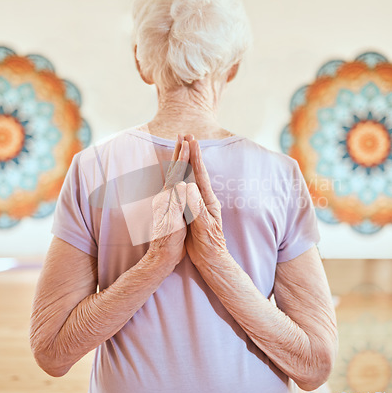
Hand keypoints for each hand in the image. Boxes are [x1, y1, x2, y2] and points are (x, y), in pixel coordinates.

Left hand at [148, 135, 188, 266]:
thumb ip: (177, 203)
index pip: (177, 172)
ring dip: (178, 159)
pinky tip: (180, 171)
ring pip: (173, 174)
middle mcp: (165, 196)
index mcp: (168, 198)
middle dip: (178, 151)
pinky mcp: (169, 206)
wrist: (161, 255)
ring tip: (181, 146)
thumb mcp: (174, 223)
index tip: (188, 142)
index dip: (183, 157)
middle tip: (182, 134)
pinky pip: (175, 182)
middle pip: (173, 168)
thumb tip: (182, 185)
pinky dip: (178, 171)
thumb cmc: (169, 241)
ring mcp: (166, 200)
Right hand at [184, 136, 228, 267]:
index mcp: (206, 200)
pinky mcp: (192, 209)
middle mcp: (202, 198)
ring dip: (187, 160)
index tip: (191, 140)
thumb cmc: (208, 244)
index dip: (194, 157)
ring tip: (184, 146)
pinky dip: (182, 175)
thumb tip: (188, 187)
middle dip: (191, 152)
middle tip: (187, 134)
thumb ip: (196, 208)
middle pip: (195, 170)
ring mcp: (198, 203)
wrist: (210, 258)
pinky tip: (180, 171)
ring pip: (191, 176)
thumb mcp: (203, 226)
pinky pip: (185, 187)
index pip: (199, 174)